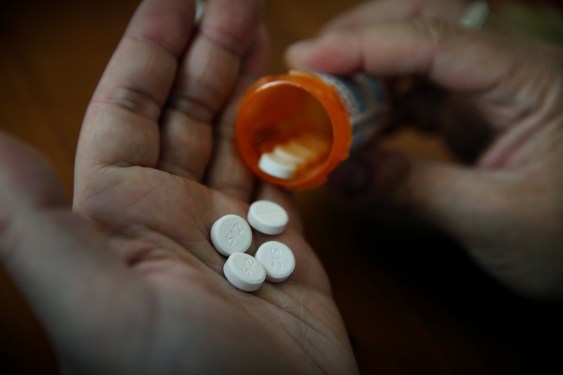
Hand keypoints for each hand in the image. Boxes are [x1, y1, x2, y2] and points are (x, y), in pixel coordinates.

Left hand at [0, 0, 357, 372]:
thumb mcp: (97, 307)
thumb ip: (37, 227)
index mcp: (119, 215)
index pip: (128, 109)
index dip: (149, 48)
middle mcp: (169, 214)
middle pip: (186, 111)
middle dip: (208, 50)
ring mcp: (227, 228)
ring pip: (233, 135)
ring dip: (246, 83)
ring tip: (263, 30)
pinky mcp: (280, 245)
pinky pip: (279, 174)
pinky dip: (286, 137)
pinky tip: (292, 102)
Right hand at [286, 1, 562, 299]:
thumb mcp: (495, 218)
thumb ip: (413, 189)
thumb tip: (336, 175)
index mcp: (531, 80)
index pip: (438, 40)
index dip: (367, 45)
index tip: (306, 59)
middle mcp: (507, 70)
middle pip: (424, 23)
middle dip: (360, 39)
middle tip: (305, 68)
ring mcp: (489, 89)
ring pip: (415, 55)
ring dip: (363, 73)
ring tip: (321, 102)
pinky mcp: (473, 112)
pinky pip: (415, 93)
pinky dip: (377, 106)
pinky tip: (353, 129)